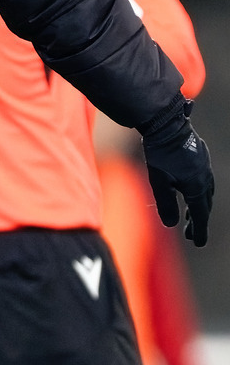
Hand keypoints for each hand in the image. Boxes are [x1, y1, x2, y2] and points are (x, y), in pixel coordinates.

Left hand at [140, 99, 213, 246]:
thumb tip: (170, 224)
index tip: (197, 243)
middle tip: (189, 233)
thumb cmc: (160, 152)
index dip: (198, 230)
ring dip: (199, 204)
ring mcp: (205, 164)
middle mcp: (205, 176)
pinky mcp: (201, 154)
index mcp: (197, 185)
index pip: (199, 214)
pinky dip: (199, 190)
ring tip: (190, 214)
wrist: (166, 122)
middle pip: (204, 203)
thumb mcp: (159, 181)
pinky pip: (204, 178)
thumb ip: (165, 203)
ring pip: (205, 190)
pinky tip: (191, 189)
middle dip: (197, 219)